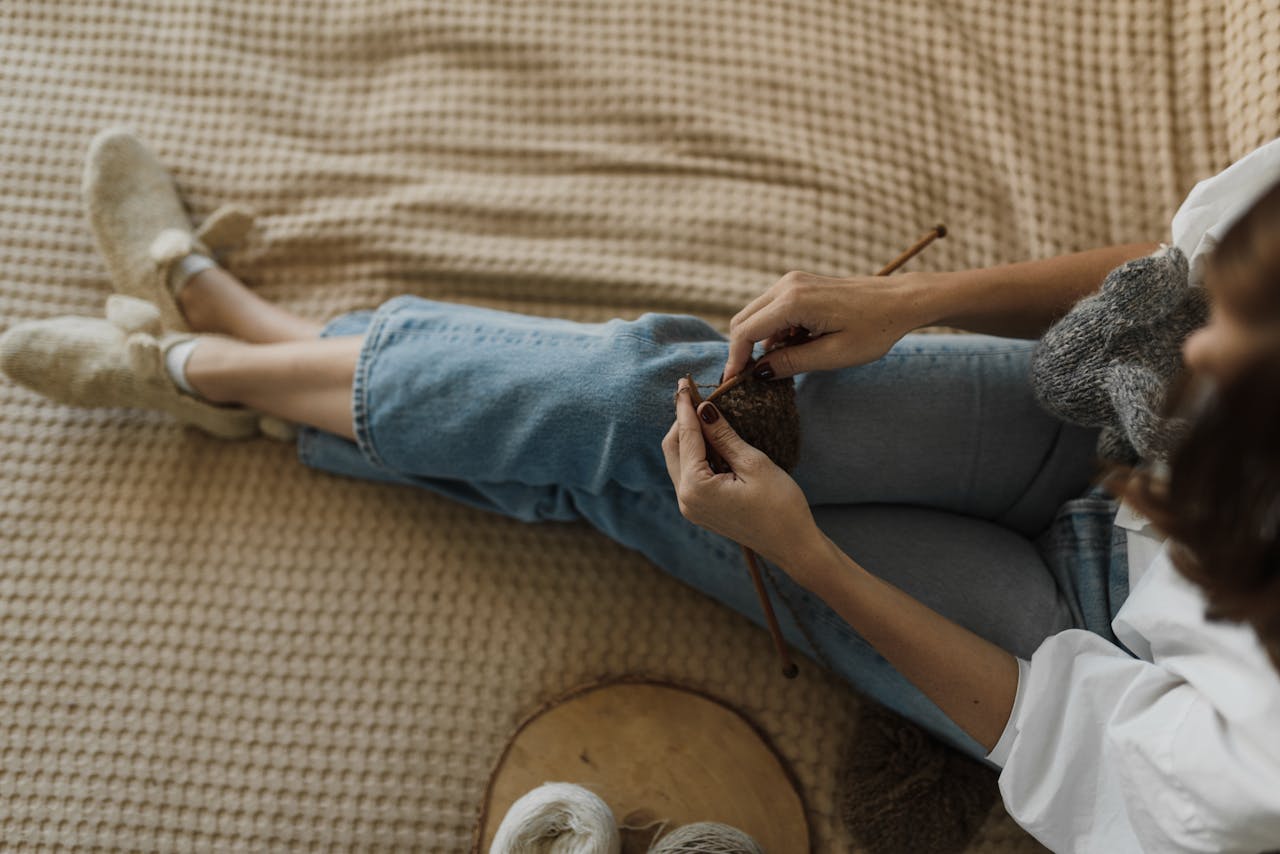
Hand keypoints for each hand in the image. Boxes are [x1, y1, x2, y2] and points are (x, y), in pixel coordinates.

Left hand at [661, 378, 825, 575]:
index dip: (685, 407)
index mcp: (696, 488)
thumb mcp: (753, 463)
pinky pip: (689, 473)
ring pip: (679, 460)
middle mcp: (685, 499)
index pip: (685, 436)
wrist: (794, 545)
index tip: (684, 382)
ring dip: (688, 436)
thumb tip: (703, 408)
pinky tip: (710, 437)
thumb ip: (724, 435)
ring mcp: (690, 507)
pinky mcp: (700, 509)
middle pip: (673, 448)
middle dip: (682, 420)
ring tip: (703, 411)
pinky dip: (696, 453)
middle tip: (693, 394)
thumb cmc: (781, 506)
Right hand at [723, 270, 931, 380]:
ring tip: (790, 361)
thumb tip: (759, 372)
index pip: (746, 331)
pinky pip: (773, 310)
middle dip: (743, 350)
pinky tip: (800, 344)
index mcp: (793, 301)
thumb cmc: (874, 328)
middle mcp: (787, 285)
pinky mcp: (800, 285)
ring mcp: (793, 282)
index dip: (736, 359)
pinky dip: (775, 331)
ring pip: (757, 315)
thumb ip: (791, 362)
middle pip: (744, 320)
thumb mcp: (833, 355)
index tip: (734, 383)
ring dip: (762, 341)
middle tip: (754, 378)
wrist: (901, 301)